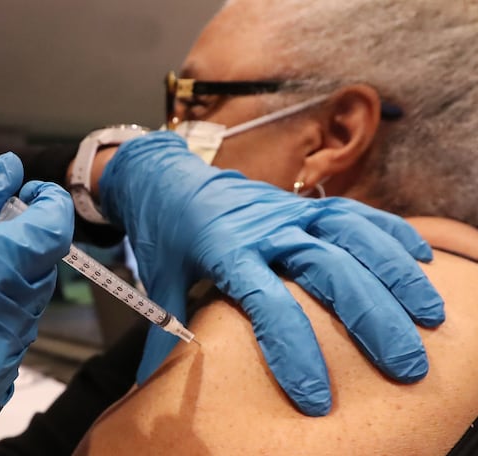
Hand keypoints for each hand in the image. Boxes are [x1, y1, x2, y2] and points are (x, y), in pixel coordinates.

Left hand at [100, 131, 443, 416]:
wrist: (170, 182)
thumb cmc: (168, 237)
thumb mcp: (161, 283)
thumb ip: (167, 332)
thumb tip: (152, 386)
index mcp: (226, 251)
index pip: (268, 304)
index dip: (294, 351)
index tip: (316, 398)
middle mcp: (265, 228)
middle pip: (327, 269)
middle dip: (370, 318)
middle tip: (405, 365)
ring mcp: (289, 211)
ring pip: (352, 235)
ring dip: (395, 273)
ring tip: (430, 315)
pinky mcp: (303, 202)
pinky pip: (355, 212)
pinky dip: (390, 233)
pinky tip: (420, 258)